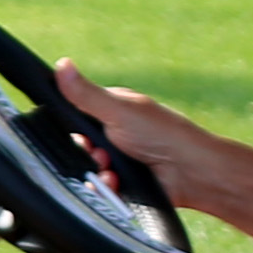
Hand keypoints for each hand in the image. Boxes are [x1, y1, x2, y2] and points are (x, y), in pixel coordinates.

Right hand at [51, 59, 248, 225]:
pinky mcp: (125, 181)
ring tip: (111, 172)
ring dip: (96, 173)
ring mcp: (121, 158)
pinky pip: (101, 188)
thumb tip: (62, 64)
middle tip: (99, 154)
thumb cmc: (163, 134)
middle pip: (80, 144)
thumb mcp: (118, 110)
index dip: (73, 126)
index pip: (77, 113)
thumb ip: (86, 93)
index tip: (79, 133)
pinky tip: (115, 184)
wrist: (191, 172)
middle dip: (86, 153)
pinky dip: (105, 188)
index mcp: (113, 108)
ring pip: (88, 168)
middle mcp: (116, 132)